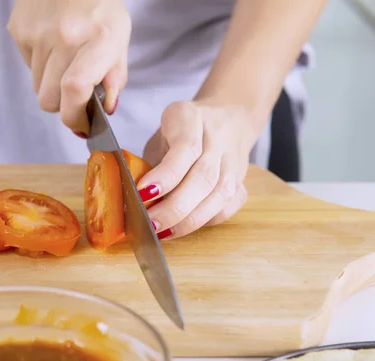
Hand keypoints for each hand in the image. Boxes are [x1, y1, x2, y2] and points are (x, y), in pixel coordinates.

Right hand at [7, 0, 130, 135]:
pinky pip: (26, 67)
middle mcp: (64, 36)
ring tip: (65, 61)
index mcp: (98, 39)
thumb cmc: (101, 9)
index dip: (75, 117)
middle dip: (62, 106)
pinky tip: (52, 46)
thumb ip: (115, 79)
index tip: (82, 126)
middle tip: (75, 96)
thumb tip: (105, 111)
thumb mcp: (119, 40)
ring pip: (37, 87)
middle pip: (49, 100)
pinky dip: (40, 66)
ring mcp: (37, 32)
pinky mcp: (18, 29)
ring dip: (50, 85)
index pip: (75, 90)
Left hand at [140, 101, 255, 239]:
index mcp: (191, 119)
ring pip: (219, 195)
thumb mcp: (160, 134)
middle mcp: (218, 138)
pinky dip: (207, 220)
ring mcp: (234, 160)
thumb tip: (132, 199)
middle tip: (151, 223)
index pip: (184, 150)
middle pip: (203, 177)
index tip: (144, 194)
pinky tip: (185, 227)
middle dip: (175, 207)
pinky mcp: (242, 180)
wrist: (230, 116)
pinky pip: (229, 205)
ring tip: (164, 232)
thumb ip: (150, 162)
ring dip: (190, 220)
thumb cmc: (183, 130)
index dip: (165, 176)